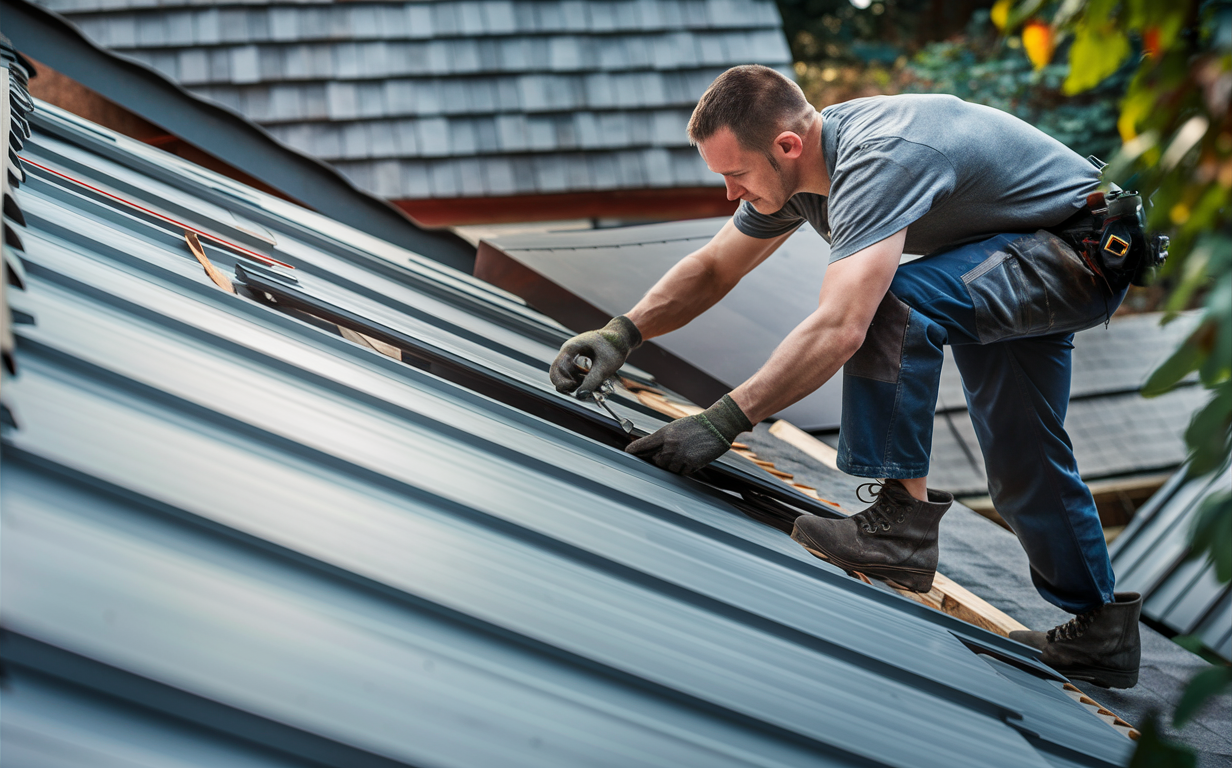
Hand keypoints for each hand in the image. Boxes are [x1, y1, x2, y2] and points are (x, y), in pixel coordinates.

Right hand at [550, 316, 641, 395]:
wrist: (623, 337)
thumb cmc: (614, 346)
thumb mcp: (604, 366)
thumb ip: (591, 381)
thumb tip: (581, 395)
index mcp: (571, 348)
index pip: (556, 367)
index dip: (561, 381)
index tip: (573, 387)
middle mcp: (569, 352)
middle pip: (559, 372)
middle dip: (568, 384)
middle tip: (580, 390)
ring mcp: (574, 356)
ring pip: (567, 375)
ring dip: (576, 383)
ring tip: (590, 385)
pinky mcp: (580, 361)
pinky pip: (575, 374)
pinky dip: (581, 380)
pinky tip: (592, 382)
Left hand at [626, 395, 751, 473]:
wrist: (718, 425)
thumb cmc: (696, 425)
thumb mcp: (676, 428)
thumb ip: (663, 439)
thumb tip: (651, 450)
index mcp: (664, 434)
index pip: (642, 445)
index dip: (633, 451)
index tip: (627, 454)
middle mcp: (669, 445)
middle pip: (656, 461)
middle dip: (660, 460)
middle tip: (671, 454)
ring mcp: (680, 455)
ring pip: (669, 469)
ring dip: (674, 465)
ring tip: (686, 453)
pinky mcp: (691, 463)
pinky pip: (682, 472)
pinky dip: (685, 468)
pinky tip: (692, 458)